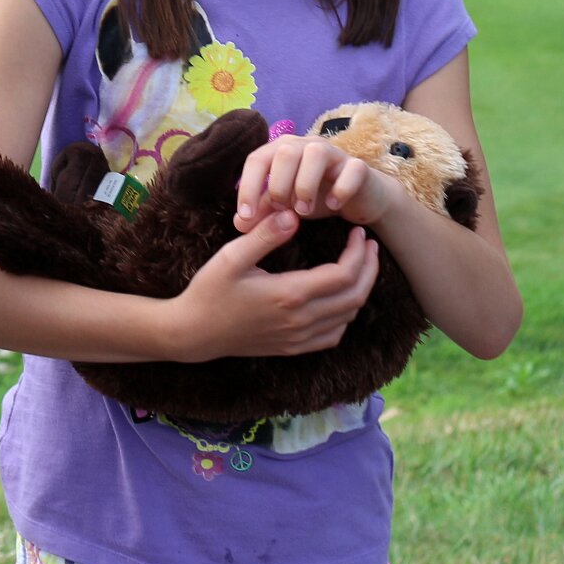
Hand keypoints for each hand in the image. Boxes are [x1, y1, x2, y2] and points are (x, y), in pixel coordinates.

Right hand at [162, 210, 378, 360]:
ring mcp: (298, 338)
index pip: (344, 275)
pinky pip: (334, 335)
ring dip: (361, 289)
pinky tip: (340, 297)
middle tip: (368, 245)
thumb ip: (265, 236)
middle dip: (369, 269)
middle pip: (355, 297)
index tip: (359, 233)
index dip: (359, 253)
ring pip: (348, 316)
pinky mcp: (293, 348)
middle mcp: (300, 321)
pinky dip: (346, 314)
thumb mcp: (231, 257)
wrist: (194, 333)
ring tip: (360, 264)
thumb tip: (293, 215)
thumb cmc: (209, 291)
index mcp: (289, 295)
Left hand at [233, 134, 397, 231]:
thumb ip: (263, 213)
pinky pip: (351, 169)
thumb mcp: (285, 208)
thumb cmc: (316, 198)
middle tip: (284, 211)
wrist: (358, 199)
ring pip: (315, 153)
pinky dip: (341, 189)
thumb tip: (239, 224)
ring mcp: (334, 152)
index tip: (246, 217)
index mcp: (282, 151)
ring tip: (304, 211)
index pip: (257, 159)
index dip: (248, 188)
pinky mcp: (359, 166)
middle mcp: (306, 145)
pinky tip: (334, 207)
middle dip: (279, 186)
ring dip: (305, 185)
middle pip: (285, 152)